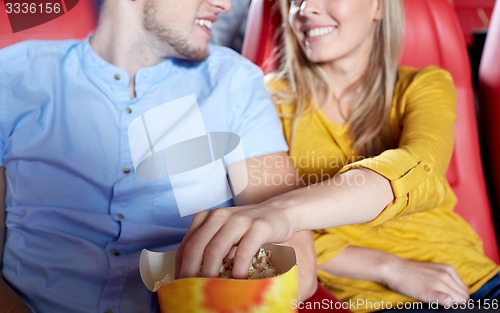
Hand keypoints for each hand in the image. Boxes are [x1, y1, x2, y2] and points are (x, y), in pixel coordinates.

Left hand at [175, 203, 297, 279]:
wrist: (280, 212)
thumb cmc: (248, 228)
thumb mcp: (225, 232)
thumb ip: (211, 247)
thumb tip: (194, 278)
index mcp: (207, 218)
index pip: (186, 245)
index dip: (180, 268)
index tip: (180, 286)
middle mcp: (219, 216)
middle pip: (196, 248)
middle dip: (190, 273)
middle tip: (191, 292)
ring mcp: (238, 220)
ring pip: (215, 250)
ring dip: (210, 274)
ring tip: (211, 291)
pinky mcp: (258, 227)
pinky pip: (243, 252)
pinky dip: (237, 270)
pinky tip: (237, 281)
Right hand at [381, 258, 468, 305]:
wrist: (394, 269)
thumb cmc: (411, 271)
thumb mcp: (434, 270)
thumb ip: (447, 279)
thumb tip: (457, 294)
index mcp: (448, 269)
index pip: (464, 289)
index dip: (458, 296)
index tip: (450, 298)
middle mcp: (446, 275)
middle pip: (464, 296)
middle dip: (457, 301)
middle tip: (442, 300)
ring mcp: (439, 283)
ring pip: (459, 300)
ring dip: (452, 303)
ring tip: (437, 299)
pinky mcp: (430, 292)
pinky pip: (448, 302)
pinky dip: (447, 304)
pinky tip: (437, 302)